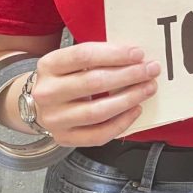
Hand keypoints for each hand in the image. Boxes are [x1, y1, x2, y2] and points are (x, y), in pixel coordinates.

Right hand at [30, 43, 159, 146]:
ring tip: (148, 88)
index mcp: (49, 65)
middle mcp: (46, 93)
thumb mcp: (73, 61)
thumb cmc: (66, 77)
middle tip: (151, 70)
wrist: (40, 105)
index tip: (139, 53)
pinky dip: (121, 123)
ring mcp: (54, 119)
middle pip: (93, 83)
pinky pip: (97, 135)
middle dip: (128, 75)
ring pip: (97, 111)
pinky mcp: (63, 138)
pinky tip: (136, 110)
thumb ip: (99, 56)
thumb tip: (136, 57)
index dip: (115, 54)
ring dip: (129, 99)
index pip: (84, 55)